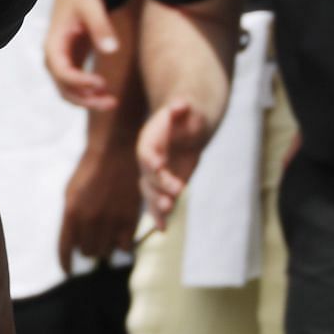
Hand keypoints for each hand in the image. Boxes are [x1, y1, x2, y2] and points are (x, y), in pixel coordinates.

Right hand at [44, 0, 119, 109]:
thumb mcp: (91, 7)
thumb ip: (101, 27)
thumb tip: (112, 50)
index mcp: (53, 45)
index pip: (61, 71)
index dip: (79, 81)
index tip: (102, 83)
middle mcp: (53, 59)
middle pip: (63, 88)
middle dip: (85, 99)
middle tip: (111, 102)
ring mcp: (60, 64)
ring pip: (68, 92)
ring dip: (88, 101)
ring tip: (112, 102)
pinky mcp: (71, 64)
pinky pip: (75, 87)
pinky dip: (89, 94)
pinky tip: (107, 94)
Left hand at [59, 139, 140, 269]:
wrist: (115, 153)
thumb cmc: (90, 172)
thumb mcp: (71, 193)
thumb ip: (71, 218)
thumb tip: (73, 241)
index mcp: (71, 213)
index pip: (65, 248)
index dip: (65, 262)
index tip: (67, 270)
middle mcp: (90, 220)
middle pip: (87, 252)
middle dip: (87, 250)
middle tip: (90, 243)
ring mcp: (111, 221)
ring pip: (106, 251)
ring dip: (103, 248)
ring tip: (104, 237)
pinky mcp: (130, 220)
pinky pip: (125, 247)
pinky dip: (121, 246)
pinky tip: (119, 239)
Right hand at [137, 98, 210, 229]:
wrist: (186, 124)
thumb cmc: (186, 114)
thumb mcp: (186, 106)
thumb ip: (182, 106)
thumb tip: (180, 105)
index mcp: (150, 139)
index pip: (146, 151)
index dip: (150, 159)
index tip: (158, 166)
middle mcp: (149, 159)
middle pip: (148, 176)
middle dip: (158, 186)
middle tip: (172, 196)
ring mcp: (155, 174)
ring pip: (150, 192)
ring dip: (156, 204)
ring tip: (167, 211)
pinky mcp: (164, 185)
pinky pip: (159, 201)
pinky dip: (159, 215)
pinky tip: (162, 229)